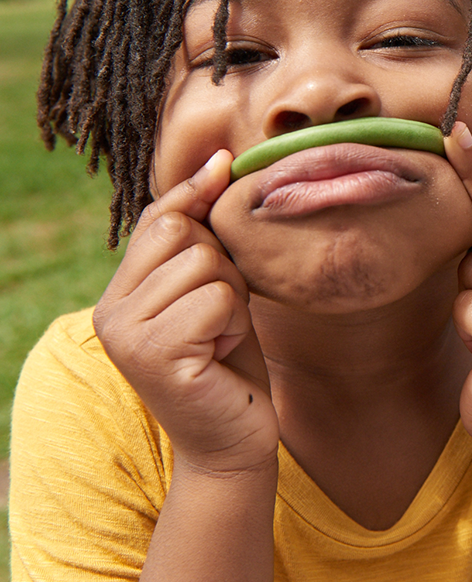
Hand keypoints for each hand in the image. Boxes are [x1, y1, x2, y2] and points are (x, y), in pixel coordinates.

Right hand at [93, 150, 277, 474]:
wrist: (233, 438)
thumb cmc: (228, 359)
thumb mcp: (213, 289)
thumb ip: (202, 236)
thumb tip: (217, 159)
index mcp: (120, 293)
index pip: (158, 219)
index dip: (195, 192)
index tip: (225, 162)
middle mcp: (110, 310)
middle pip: (181, 233)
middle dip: (222, 264)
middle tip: (223, 313)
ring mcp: (125, 333)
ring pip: (203, 263)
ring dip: (232, 297)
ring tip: (222, 336)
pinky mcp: (152, 354)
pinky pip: (215, 298)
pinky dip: (235, 322)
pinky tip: (223, 354)